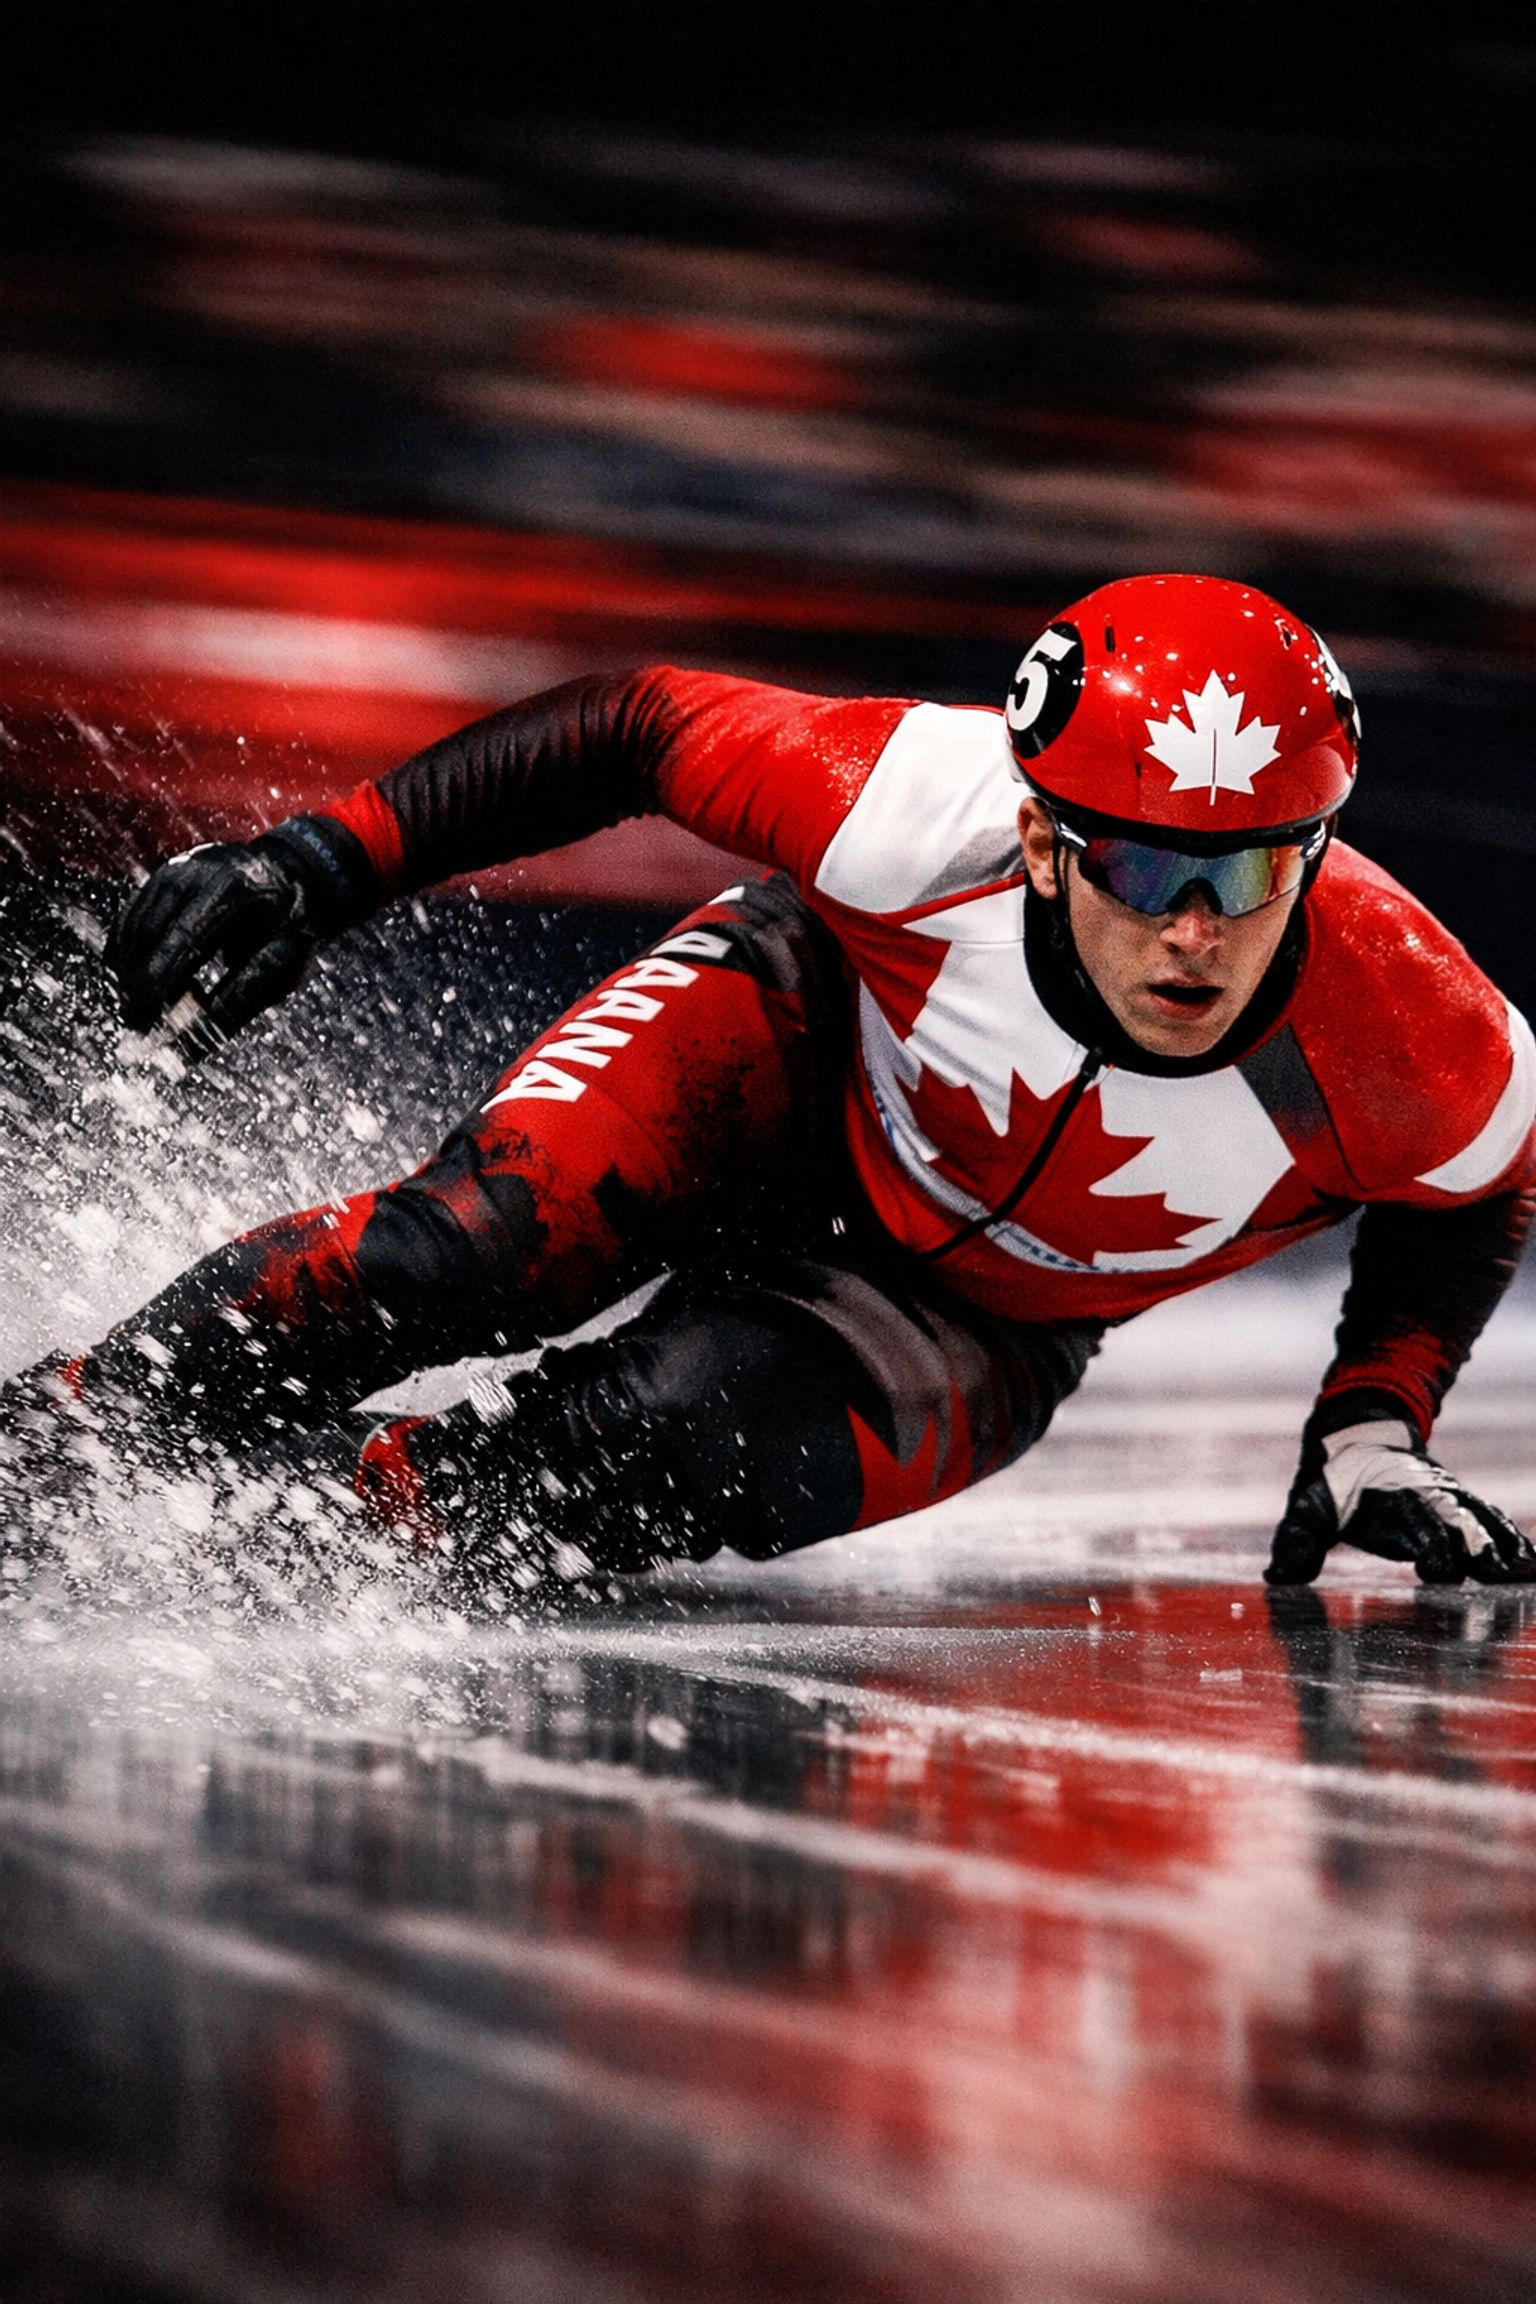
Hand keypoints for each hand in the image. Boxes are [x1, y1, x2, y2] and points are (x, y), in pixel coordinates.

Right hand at [107, 816, 369, 1047]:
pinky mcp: (157, 883)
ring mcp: (173, 871)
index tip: (148, 1022)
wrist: (291, 875)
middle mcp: (196, 869)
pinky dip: (125, 959)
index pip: (185, 934)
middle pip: (150, 931)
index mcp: (235, 885)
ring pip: (133, 929)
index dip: (161, 980)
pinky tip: (131, 991)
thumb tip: (186, 1054)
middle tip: (138, 1028)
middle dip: (139, 984)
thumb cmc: (291, 928)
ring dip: (128, 976)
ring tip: (136, 1016)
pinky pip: (128, 924)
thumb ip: (238, 1002)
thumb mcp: (283, 964)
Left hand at [1266, 1417, 1535, 1585]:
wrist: (1358, 1432)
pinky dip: (1513, 1538)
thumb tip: (1277, 1576)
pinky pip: (1492, 1518)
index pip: (1418, 1526)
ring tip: (1527, 1573)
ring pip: (1484, 1520)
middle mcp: (1428, 1496)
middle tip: (1502, 1577)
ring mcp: (1449, 1497)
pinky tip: (1532, 1565)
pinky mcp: (1460, 1502)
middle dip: (1482, 1550)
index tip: (1436, 1572)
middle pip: (1461, 1524)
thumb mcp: (1307, 1505)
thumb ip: (1297, 1540)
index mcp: (1393, 1499)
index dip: (1430, 1549)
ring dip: (1506, 1545)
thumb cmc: (1332, 1480)